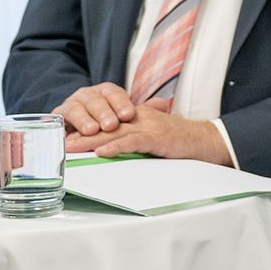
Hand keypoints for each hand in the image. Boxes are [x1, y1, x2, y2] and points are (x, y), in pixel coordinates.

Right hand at [53, 83, 137, 138]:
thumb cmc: (108, 122)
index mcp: (105, 92)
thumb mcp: (126, 116)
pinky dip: (64, 127)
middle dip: (103, 112)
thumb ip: (145, 110)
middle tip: (111, 125)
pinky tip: (69, 136)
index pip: (113, 93)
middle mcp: (87, 95)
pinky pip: (60, 121)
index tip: (129, 115)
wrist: (81, 129)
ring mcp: (71, 105)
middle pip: (95, 100)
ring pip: (76, 108)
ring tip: (92, 130)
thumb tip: (164, 104)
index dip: (121, 103)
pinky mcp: (58, 118)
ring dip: (84, 119)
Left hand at [69, 105, 232, 166]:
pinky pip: (134, 141)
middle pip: (106, 126)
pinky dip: (117, 146)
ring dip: (91, 141)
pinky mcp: (159, 138)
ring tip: (72, 148)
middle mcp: (141, 118)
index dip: (86, 130)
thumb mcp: (157, 136)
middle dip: (81, 134)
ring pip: (115, 132)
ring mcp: (150, 127)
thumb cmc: (184, 142)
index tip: (66, 139)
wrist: (210, 140)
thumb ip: (137, 138)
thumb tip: (116, 148)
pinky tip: (102, 152)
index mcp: (139, 117)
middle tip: (60, 144)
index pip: (107, 122)